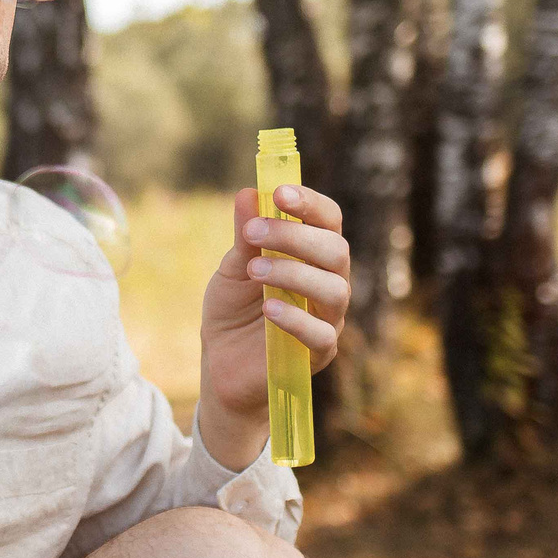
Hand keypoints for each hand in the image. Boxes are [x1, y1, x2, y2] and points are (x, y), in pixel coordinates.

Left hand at [194, 184, 349, 469]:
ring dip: (294, 273)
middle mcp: (329, 282)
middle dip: (296, 236)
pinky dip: (295, 318)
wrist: (221, 365)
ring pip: (334, 290)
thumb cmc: (233, 311)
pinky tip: (268, 309)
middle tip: (254, 232)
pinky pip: (321, 334)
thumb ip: (244, 236)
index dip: (309, 203)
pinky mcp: (319, 354)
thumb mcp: (232, 269)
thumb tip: (248, 193)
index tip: (279, 192)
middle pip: (336, 250)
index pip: (328, 220)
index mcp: (312, 255)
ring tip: (255, 271)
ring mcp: (328, 319)